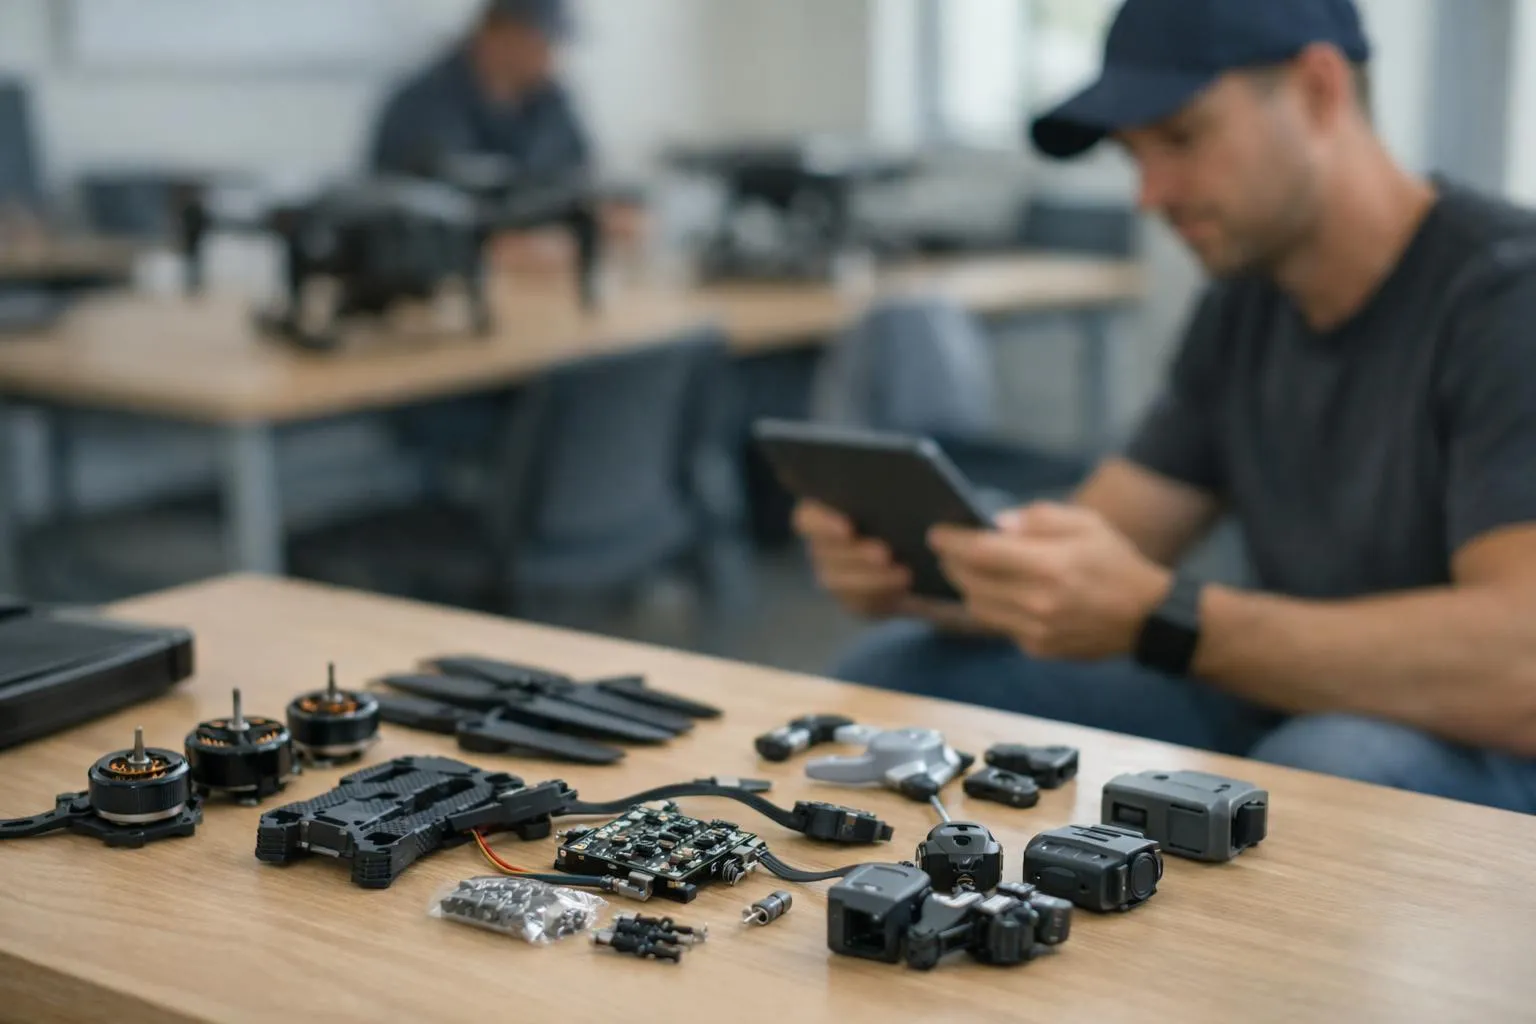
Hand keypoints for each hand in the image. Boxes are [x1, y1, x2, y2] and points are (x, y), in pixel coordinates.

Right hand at [793, 500, 911, 617]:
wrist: (925, 549)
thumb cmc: (907, 511)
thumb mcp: (900, 497)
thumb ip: (886, 492)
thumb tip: (890, 493)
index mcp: (821, 513)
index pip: (807, 518)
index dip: (822, 523)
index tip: (848, 528)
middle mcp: (821, 546)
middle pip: (824, 553)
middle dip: (855, 554)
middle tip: (885, 553)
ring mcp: (834, 577)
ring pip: (839, 583)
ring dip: (871, 578)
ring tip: (904, 573)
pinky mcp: (853, 601)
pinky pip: (859, 604)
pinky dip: (880, 596)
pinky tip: (903, 588)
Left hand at [929, 502, 1172, 659]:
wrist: (1147, 617)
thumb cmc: (1115, 562)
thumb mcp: (1085, 523)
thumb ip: (1037, 519)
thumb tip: (996, 525)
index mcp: (1049, 566)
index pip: (981, 553)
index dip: (952, 542)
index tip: (936, 533)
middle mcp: (1037, 602)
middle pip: (971, 582)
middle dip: (953, 564)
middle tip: (946, 550)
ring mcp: (1036, 630)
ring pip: (978, 608)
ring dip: (967, 587)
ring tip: (966, 570)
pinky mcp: (1038, 649)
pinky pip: (1000, 625)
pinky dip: (992, 608)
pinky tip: (998, 592)